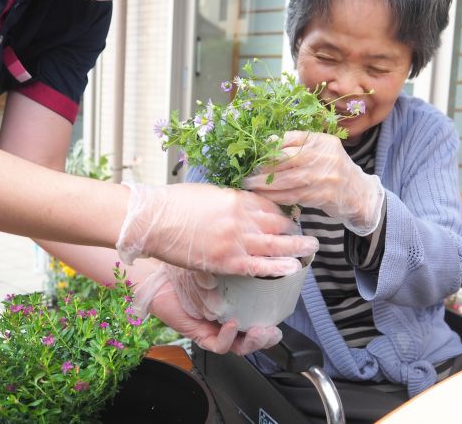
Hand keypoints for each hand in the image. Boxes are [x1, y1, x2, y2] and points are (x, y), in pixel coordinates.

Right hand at [116, 182, 318, 276]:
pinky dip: (275, 268)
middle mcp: (240, 218)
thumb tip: (242, 205)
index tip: (289, 219)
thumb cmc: (173, 203)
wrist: (152, 220)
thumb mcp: (207, 193)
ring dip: (296, 248)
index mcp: (236, 198)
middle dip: (295, 230)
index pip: (269, 205)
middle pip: (277, 224)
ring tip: (310, 250)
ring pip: (274, 245)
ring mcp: (234, 240)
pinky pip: (256, 266)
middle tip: (308, 236)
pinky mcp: (224, 261)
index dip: (282, 213)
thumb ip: (229, 200)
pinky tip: (290, 269)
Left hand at [132, 265, 281, 354]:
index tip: (281, 312)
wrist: (157, 278)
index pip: (259, 318)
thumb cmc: (186, 270)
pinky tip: (231, 326)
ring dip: (252, 342)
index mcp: (234, 306)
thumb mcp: (217, 266)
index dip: (272, 320)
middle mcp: (226, 321)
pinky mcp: (200, 335)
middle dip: (267, 338)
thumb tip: (260, 258)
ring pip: (239, 346)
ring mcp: (214, 330)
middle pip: (253, 337)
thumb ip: (236, 266)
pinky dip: (227, 338)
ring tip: (259, 331)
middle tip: (273, 331)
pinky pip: (218, 346)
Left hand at [242, 131, 384, 235]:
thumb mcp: (321, 152)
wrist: (359, 194)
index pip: (292, 138)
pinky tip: (264, 197)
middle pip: (287, 158)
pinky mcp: (323, 195)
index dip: (271, 145)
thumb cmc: (333, 171)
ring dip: (265, 184)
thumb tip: (268, 143)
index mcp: (323, 141)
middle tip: (247, 173)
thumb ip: (299, 146)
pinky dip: (276, 196)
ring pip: (288, 179)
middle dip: (263, 166)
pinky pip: (293, 195)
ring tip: (250, 185)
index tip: (254, 153)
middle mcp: (325, 155)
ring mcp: (326, 176)